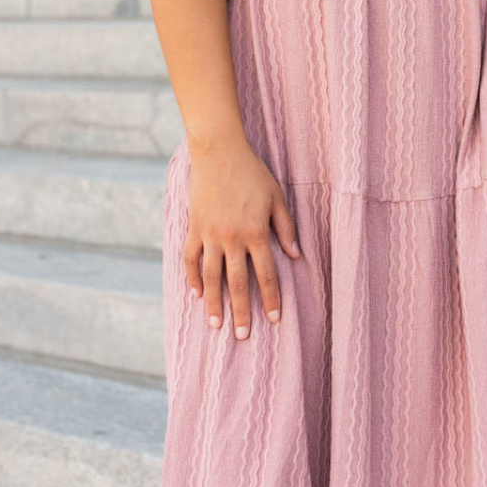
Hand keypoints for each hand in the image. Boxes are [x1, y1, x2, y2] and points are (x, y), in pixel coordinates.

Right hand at [184, 137, 300, 337]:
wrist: (218, 152)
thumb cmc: (253, 173)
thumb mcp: (277, 197)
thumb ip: (286, 228)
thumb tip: (295, 256)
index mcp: (256, 232)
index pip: (266, 274)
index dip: (271, 299)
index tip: (274, 320)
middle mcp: (232, 238)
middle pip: (237, 283)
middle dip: (241, 312)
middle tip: (242, 335)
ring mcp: (210, 234)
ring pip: (211, 277)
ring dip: (214, 303)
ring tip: (216, 325)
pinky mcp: (194, 228)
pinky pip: (191, 258)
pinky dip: (192, 277)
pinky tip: (197, 294)